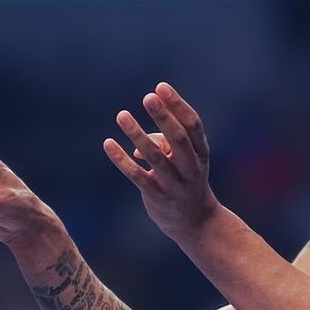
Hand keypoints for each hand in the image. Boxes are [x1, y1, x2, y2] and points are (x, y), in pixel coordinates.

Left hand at [104, 82, 219, 239]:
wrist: (196, 222)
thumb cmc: (187, 180)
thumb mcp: (185, 161)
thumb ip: (166, 144)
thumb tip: (139, 143)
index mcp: (201, 152)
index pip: (192, 125)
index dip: (178, 105)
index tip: (161, 87)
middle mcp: (191, 167)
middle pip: (178, 139)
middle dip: (163, 117)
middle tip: (148, 97)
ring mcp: (175, 184)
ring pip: (155, 157)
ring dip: (138, 135)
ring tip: (121, 115)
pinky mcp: (158, 197)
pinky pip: (137, 176)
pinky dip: (122, 160)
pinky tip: (108, 144)